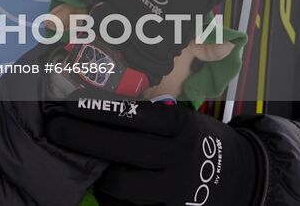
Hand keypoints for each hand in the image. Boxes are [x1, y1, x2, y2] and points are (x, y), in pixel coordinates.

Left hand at [45, 97, 263, 205]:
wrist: (244, 178)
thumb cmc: (199, 141)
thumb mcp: (183, 120)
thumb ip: (148, 117)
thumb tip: (94, 106)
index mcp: (180, 126)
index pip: (131, 116)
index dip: (95, 110)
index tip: (67, 103)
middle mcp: (179, 157)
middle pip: (119, 150)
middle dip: (80, 138)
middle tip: (54, 129)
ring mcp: (177, 189)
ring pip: (121, 184)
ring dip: (97, 173)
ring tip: (85, 163)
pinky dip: (113, 199)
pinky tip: (105, 188)